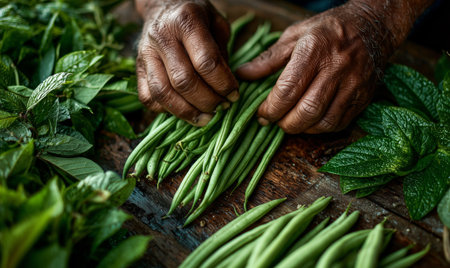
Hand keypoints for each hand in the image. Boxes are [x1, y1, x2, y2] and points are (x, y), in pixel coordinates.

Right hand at [136, 0, 237, 125]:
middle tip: (221, 108)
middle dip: (207, 101)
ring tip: (205, 118)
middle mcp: (162, 36)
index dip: (223, 84)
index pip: (206, 62)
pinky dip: (166, 110)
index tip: (233, 96)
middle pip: (184, 81)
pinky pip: (148, 98)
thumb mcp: (217, 24)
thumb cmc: (196, 17)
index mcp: (186, 21)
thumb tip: (226, 88)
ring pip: (163, 93)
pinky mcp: (137, 68)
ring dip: (187, 112)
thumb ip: (222, 54)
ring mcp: (145, 53)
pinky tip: (184, 110)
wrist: (162, 6)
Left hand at [237, 3, 391, 133]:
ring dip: (302, 129)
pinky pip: (340, 123)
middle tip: (274, 121)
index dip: (271, 108)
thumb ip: (268, 59)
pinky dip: (320, 128)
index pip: (288, 89)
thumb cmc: (328, 29)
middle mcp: (335, 68)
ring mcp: (353, 84)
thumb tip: (243, 75)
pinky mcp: (363, 96)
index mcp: (313, 50)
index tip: (261, 113)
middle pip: (306, 110)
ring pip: (324, 121)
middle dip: (285, 123)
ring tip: (291, 122)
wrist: (373, 26)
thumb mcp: (294, 35)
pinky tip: (310, 121)